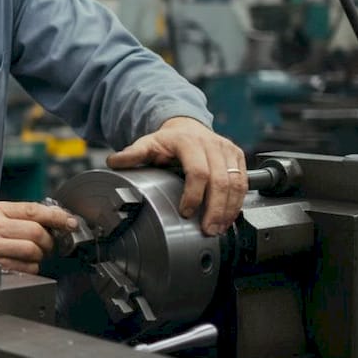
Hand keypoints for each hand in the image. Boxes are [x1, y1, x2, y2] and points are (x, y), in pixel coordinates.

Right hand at [0, 200, 78, 273]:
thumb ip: (19, 215)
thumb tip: (54, 219)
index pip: (32, 210)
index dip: (55, 216)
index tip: (69, 222)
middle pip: (36, 232)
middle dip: (48, 240)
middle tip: (48, 243)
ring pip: (33, 251)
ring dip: (40, 254)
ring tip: (34, 253)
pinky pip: (27, 268)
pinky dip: (32, 267)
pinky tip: (24, 262)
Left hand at [105, 117, 245, 235]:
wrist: (186, 126)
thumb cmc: (166, 141)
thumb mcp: (146, 144)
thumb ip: (131, 155)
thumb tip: (114, 163)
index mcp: (188, 142)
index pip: (198, 171)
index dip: (194, 195)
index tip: (186, 212)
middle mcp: (212, 144)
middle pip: (221, 181)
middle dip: (215, 209)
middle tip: (208, 230)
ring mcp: (227, 150)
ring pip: (236, 183)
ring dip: (229, 209)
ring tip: (219, 228)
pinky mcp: (238, 157)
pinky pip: (243, 182)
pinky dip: (237, 202)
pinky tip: (228, 218)